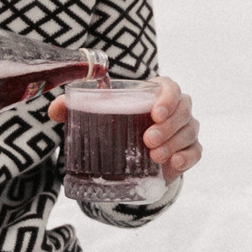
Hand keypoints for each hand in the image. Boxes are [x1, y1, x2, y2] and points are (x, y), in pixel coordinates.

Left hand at [47, 73, 199, 179]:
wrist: (129, 158)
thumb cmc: (115, 127)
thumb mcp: (95, 118)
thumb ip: (73, 109)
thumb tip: (54, 109)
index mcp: (155, 93)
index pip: (170, 86)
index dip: (167, 98)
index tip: (154, 113)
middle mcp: (175, 109)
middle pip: (184, 108)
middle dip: (169, 125)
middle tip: (147, 140)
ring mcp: (184, 130)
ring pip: (190, 130)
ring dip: (174, 142)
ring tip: (153, 156)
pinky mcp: (188, 151)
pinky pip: (196, 151)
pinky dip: (187, 157)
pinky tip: (174, 164)